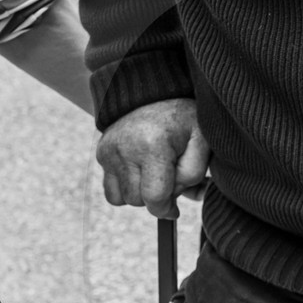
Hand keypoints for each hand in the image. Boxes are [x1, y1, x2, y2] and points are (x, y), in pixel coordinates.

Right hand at [96, 98, 210, 217]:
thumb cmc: (184, 121)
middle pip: (137, 200)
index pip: (154, 197)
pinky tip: (139, 172)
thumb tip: (173, 206)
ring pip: (122, 198)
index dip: (167, 209)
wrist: (154, 93)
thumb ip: (194, 175)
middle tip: (169, 178)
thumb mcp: (202, 142)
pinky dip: (125, 188)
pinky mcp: (101, 153)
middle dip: (155, 197)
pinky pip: (110, 190)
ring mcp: (109, 150)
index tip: (175, 208)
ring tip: (154, 173)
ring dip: (140, 193)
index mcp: (153, 145)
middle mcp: (125, 148)